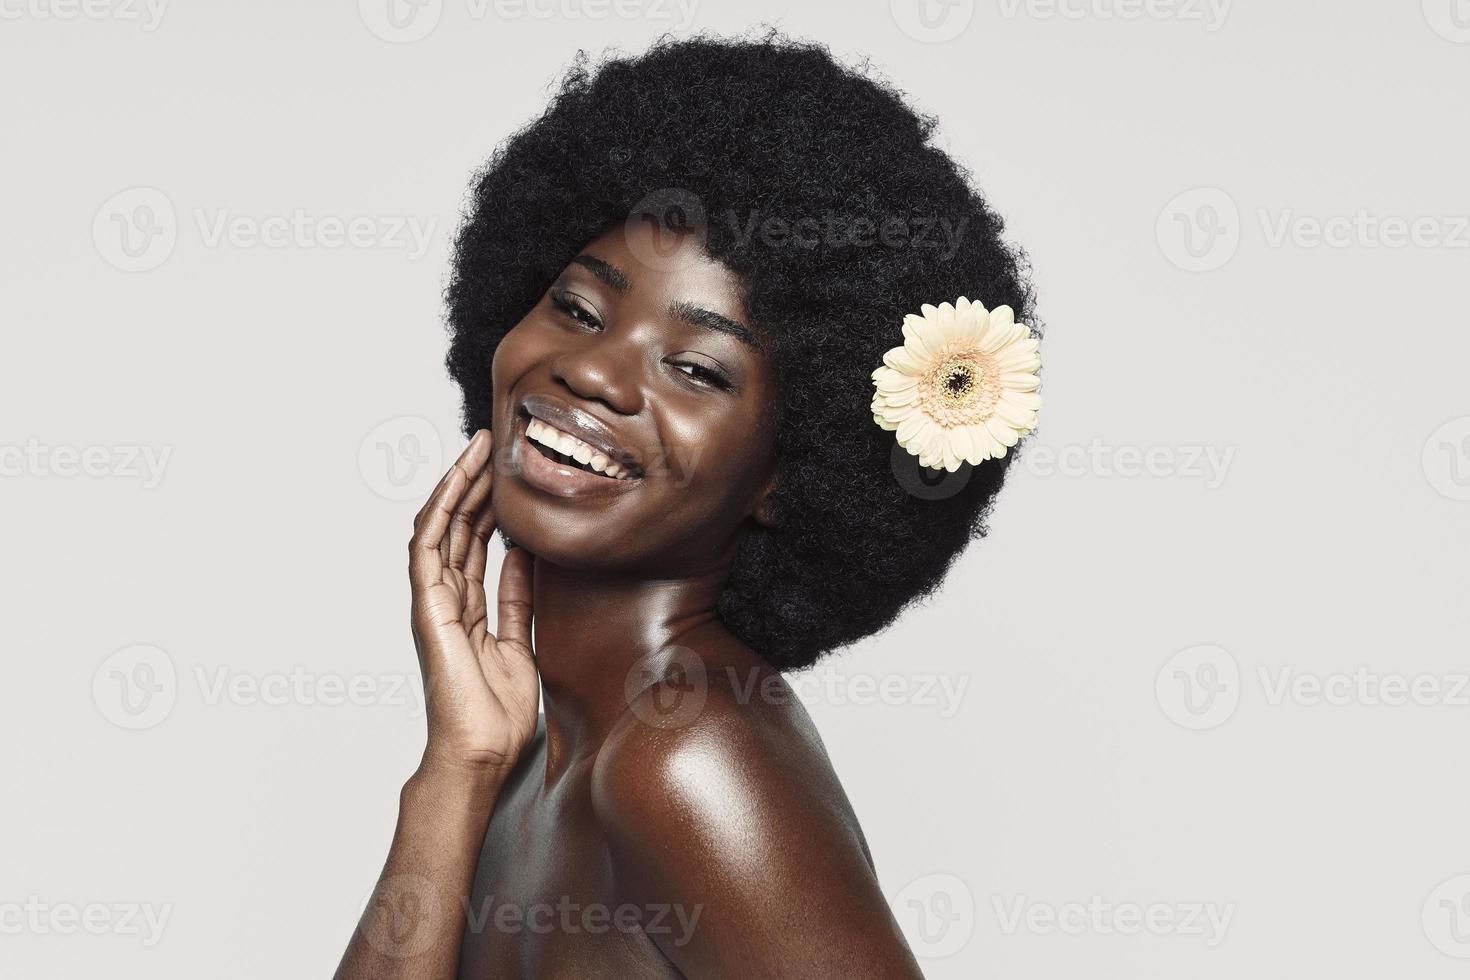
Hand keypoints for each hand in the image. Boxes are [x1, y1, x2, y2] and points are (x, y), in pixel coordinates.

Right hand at [408, 429, 537, 779]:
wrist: (482, 753)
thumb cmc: (498, 714)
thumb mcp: (521, 643)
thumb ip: (518, 600)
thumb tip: (525, 556)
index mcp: (468, 611)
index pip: (475, 545)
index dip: (490, 506)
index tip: (508, 474)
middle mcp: (446, 601)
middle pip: (457, 529)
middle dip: (475, 485)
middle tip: (495, 445)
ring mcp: (433, 603)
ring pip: (441, 529)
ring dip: (457, 487)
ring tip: (478, 451)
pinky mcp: (427, 609)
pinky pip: (428, 551)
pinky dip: (440, 514)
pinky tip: (455, 485)